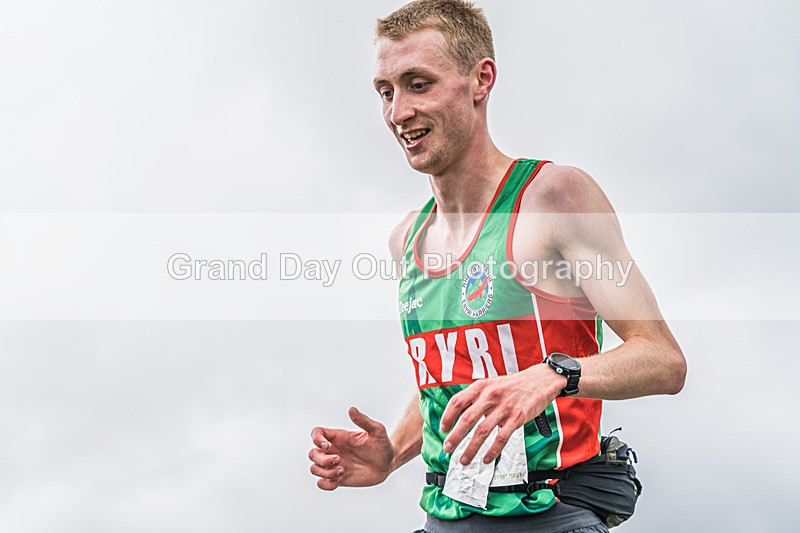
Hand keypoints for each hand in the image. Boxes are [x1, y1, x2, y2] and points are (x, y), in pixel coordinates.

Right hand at [309, 407, 394, 490]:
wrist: (388, 464)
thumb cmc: (383, 445)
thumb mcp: (377, 431)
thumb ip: (364, 421)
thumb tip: (351, 409)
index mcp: (339, 437)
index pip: (317, 433)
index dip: (316, 439)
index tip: (327, 445)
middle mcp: (334, 450)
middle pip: (312, 454)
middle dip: (321, 459)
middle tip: (339, 460)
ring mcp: (334, 465)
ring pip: (315, 469)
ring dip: (325, 472)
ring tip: (342, 471)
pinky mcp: (338, 479)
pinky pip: (322, 483)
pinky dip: (326, 484)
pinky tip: (339, 480)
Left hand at [439, 364, 565, 465]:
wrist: (539, 380)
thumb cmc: (513, 385)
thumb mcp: (491, 384)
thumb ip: (476, 397)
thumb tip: (459, 414)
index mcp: (481, 387)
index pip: (457, 402)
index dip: (447, 416)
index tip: (443, 429)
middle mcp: (490, 396)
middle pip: (467, 419)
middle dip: (455, 436)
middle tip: (447, 448)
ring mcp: (504, 408)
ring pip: (482, 431)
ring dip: (471, 448)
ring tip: (464, 459)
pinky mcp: (517, 418)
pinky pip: (501, 438)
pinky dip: (492, 451)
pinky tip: (485, 459)